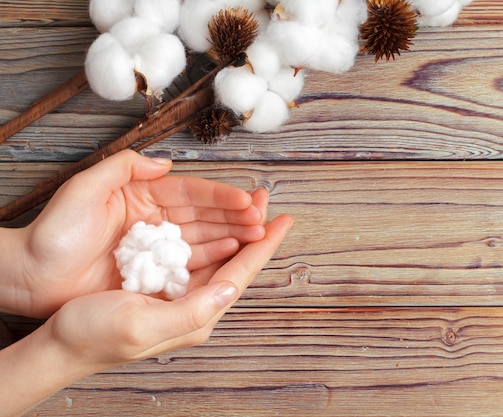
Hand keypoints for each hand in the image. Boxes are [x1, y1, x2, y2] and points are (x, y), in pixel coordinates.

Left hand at [7, 150, 268, 317]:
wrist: (30, 276)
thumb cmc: (53, 232)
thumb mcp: (85, 187)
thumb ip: (124, 166)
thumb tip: (166, 163)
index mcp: (143, 197)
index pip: (191, 194)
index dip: (221, 195)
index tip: (247, 198)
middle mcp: (155, 222)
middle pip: (204, 215)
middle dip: (236, 215)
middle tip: (263, 216)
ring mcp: (157, 249)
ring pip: (203, 238)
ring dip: (231, 234)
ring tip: (258, 233)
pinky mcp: (153, 274)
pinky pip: (188, 264)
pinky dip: (213, 258)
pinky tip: (233, 253)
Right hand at [47, 214, 291, 368]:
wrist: (61, 344)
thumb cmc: (94, 335)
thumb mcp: (141, 324)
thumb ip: (191, 311)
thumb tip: (231, 288)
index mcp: (196, 316)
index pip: (241, 274)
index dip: (264, 246)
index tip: (284, 220)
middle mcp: (196, 308)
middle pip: (236, 263)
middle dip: (253, 230)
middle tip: (266, 201)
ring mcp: (182, 299)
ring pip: (220, 258)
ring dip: (235, 229)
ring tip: (249, 205)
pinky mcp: (166, 290)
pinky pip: (199, 259)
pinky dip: (212, 237)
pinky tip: (216, 224)